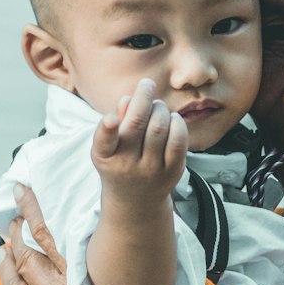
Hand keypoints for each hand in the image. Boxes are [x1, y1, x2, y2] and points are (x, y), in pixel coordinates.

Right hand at [92, 79, 187, 204]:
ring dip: (160, 108)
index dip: (107, 129)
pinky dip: (177, 122)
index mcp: (105, 156)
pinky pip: (179, 141)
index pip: (104, 142)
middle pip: (137, 124)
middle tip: (147, 85)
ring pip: (159, 128)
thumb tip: (129, 99)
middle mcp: (127, 165)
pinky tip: (172, 118)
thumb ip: (116, 121)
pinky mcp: (172, 172)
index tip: (110, 118)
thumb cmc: (119, 161)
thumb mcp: (108, 145)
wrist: (136, 199)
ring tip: (157, 106)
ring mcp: (151, 170)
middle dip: (144, 97)